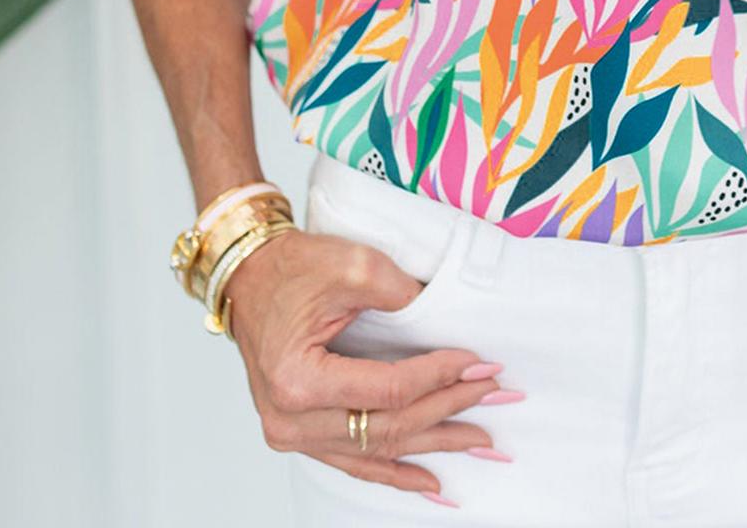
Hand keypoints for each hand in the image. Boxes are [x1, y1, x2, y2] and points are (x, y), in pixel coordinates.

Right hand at [220, 222, 516, 502]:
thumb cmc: (292, 268)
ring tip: (480, 443)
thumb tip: (447, 320)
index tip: (481, 365)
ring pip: (377, 450)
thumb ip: (400, 293)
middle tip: (495, 397)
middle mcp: (290, 419)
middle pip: (387, 426)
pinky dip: (395, 472)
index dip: (440, 378)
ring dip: (432, 446)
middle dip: (448, 411)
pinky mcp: (300, 433)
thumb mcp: (350, 264)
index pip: (388, 390)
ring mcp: (292, 433)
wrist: (251, 277)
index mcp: (298, 380)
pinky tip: (432, 483)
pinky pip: (354, 461)